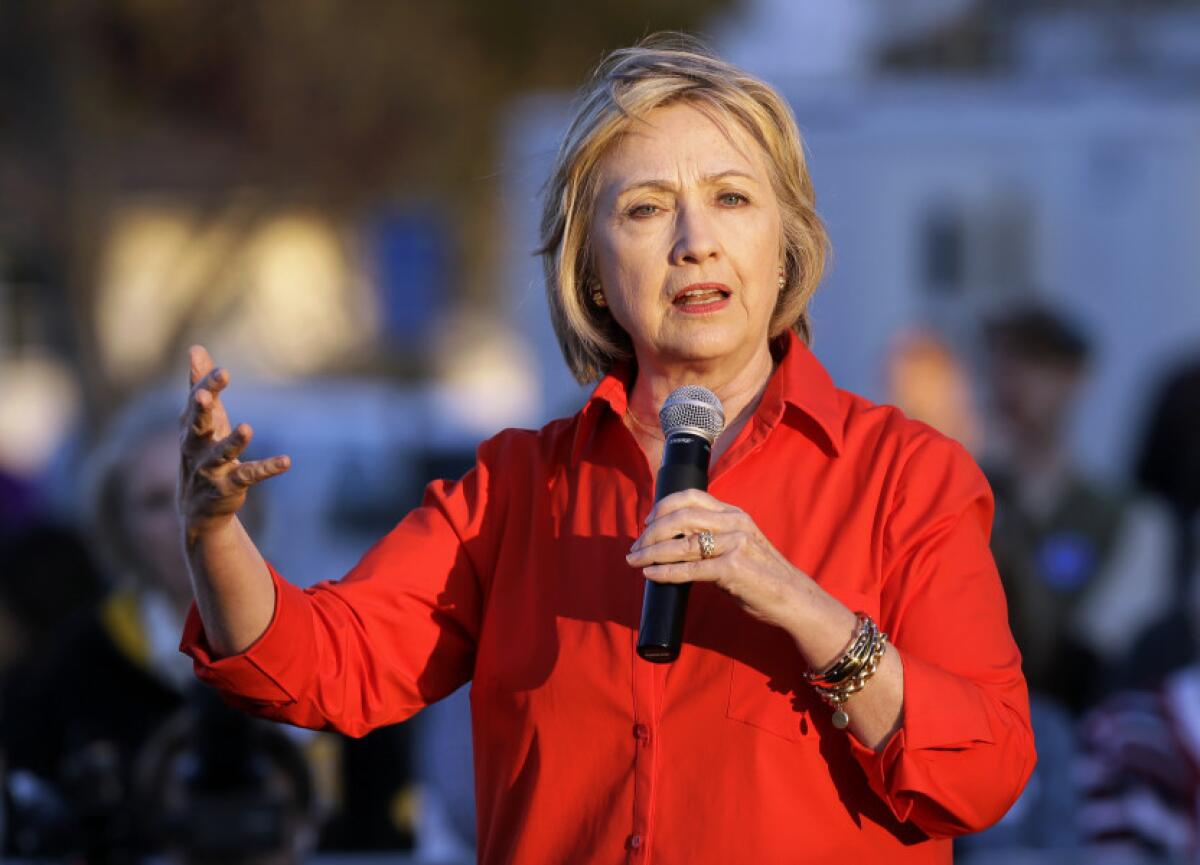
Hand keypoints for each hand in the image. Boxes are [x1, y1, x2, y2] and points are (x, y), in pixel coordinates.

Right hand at [178, 345, 290, 544]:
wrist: (197, 508)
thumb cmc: (202, 452)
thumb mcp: (203, 419)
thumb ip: (200, 384)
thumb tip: (196, 349)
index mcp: (190, 427)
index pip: (196, 403)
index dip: (206, 387)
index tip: (222, 371)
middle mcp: (195, 448)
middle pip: (196, 426)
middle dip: (201, 411)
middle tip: (206, 396)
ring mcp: (209, 470)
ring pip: (219, 454)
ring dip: (232, 442)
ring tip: (246, 428)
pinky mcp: (228, 488)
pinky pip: (248, 476)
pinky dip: (266, 468)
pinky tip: (286, 461)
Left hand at [625, 488, 817, 634]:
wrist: (793, 598)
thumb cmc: (763, 576)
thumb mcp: (741, 545)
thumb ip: (716, 538)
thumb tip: (678, 543)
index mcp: (735, 514)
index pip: (692, 497)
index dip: (664, 506)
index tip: (647, 521)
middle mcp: (734, 524)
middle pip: (681, 517)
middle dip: (652, 532)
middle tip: (635, 546)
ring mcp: (735, 544)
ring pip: (681, 544)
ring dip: (651, 552)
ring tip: (634, 560)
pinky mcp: (733, 568)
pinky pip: (690, 569)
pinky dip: (665, 572)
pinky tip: (650, 574)